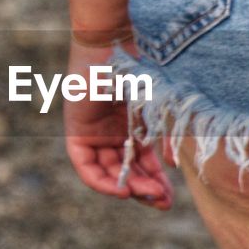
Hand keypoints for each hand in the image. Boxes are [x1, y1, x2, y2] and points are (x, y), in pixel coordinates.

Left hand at [62, 37, 172, 209]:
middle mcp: (112, 134)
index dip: (154, 182)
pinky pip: (85, 166)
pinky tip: (122, 190)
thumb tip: (172, 165)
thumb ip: (162, 136)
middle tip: (162, 204)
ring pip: (108, 172)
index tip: (166, 196)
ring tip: (147, 197)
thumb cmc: (138, 70)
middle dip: (145, 189)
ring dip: (127, 187)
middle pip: (126, 171)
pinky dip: (101, 180)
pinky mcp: (76, 133)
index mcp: (131, 128)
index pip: (141, 164)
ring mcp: (94, 134)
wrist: (113, 45)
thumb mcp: (155, 109)